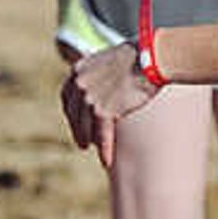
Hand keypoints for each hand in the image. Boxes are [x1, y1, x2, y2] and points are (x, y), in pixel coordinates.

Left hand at [60, 42, 156, 168]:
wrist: (150, 58)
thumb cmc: (138, 58)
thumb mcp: (109, 61)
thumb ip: (100, 74)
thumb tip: (104, 85)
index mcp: (78, 70)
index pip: (67, 96)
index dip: (71, 112)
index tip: (75, 121)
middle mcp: (79, 83)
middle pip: (74, 114)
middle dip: (77, 129)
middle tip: (81, 141)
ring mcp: (89, 97)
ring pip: (85, 127)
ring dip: (87, 140)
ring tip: (91, 149)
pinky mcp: (104, 110)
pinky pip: (101, 135)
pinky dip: (104, 149)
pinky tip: (106, 160)